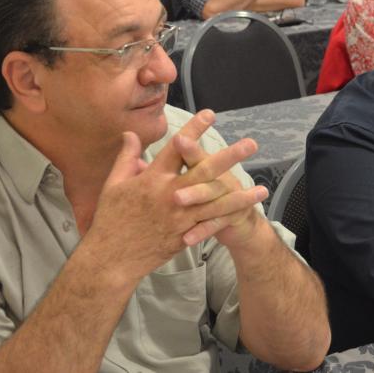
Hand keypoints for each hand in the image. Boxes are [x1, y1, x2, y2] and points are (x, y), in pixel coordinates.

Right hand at [83, 111, 257, 282]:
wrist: (111, 258)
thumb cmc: (111, 218)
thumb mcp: (113, 185)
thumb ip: (127, 158)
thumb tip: (132, 134)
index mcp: (151, 179)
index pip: (176, 149)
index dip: (194, 130)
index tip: (210, 114)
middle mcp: (169, 195)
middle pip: (204, 172)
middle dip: (229, 157)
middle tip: (251, 144)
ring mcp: (179, 217)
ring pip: (215, 202)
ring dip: (240, 194)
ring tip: (262, 187)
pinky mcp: (184, 235)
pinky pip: (210, 224)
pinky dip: (228, 218)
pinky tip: (245, 214)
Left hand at [169, 132, 267, 248]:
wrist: (240, 223)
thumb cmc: (205, 199)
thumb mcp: (190, 181)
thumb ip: (161, 171)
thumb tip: (135, 159)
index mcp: (202, 166)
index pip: (192, 148)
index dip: (188, 136)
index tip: (176, 131)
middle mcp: (217, 176)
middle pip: (204, 164)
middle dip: (193, 154)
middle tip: (180, 145)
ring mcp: (228, 195)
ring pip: (211, 193)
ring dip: (196, 194)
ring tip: (177, 199)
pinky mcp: (235, 215)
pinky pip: (217, 222)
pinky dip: (202, 230)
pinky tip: (187, 239)